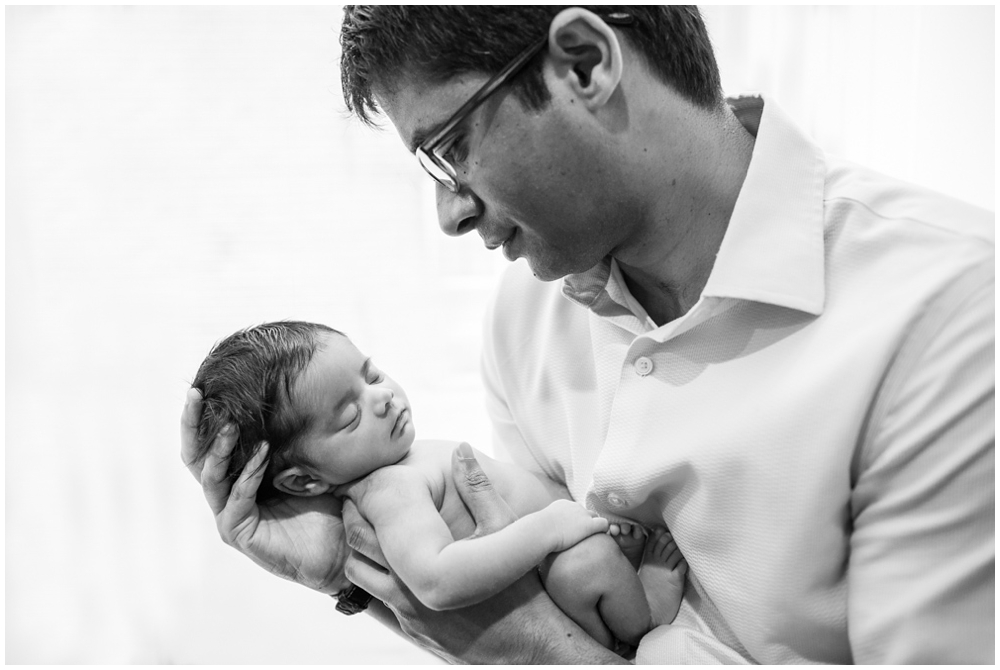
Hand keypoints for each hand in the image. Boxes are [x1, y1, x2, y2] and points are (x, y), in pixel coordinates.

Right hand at [181, 388, 350, 593]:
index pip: (211, 440)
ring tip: (230, 424)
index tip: (204, 382)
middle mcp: (228, 493)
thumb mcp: (313, 457)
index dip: (203, 412)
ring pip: (210, 477)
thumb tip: (299, 382)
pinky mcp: (238, 533)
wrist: (349, 544)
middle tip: (195, 394)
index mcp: (240, 472)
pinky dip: (247, 474)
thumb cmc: (333, 500)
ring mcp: (230, 514)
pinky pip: (236, 499)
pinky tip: (262, 453)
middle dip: (192, 424)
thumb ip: (297, 431)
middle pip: (196, 456)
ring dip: (220, 448)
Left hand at [342, 442, 625, 663]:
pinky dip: (372, 581)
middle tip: (356, 497)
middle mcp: (405, 593)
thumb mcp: (505, 532)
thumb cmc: (523, 591)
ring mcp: (406, 616)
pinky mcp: (413, 633)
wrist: (533, 650)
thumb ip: (480, 489)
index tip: (360, 483)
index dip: (358, 502)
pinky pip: (374, 603)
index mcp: (421, 565)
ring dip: (358, 552)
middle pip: (356, 549)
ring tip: (367, 527)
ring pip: (358, 578)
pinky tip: (388, 565)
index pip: (367, 528)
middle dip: (352, 521)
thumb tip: (462, 450)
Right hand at [542, 499, 609, 551]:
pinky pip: (603, 524)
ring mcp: (583, 515)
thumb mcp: (540, 524)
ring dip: (595, 526)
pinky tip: (601, 537)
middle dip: (587, 522)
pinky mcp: (589, 525)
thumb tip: (540, 533)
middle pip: (586, 512)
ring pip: (595, 517)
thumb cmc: (537, 532)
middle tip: (584, 535)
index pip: (575, 510)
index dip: (577, 520)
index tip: (574, 529)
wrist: (541, 531)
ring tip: (593, 537)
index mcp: (563, 504)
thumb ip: (545, 525)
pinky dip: (604, 529)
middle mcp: (574, 506)